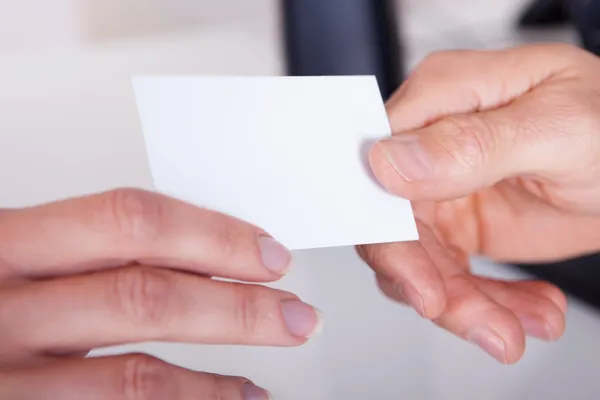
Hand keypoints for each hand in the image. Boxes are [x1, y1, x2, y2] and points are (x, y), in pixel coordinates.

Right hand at [0, 188, 320, 398]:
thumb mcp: (18, 258)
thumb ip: (88, 252)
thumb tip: (200, 247)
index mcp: (6, 244)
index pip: (126, 221)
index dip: (210, 235)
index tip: (268, 252)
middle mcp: (0, 310)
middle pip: (143, 298)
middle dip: (237, 307)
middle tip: (299, 312)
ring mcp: (6, 378)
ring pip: (136, 375)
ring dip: (224, 368)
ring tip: (276, 358)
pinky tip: (231, 397)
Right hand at [359, 43, 599, 363]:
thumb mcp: (559, 128)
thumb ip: (473, 144)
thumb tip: (390, 162)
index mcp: (443, 98)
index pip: (379, 163)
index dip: (385, 226)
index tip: (414, 278)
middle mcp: (431, 144)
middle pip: (392, 224)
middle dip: (425, 280)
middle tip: (459, 314)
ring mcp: (443, 188)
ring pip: (418, 262)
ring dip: (462, 305)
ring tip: (509, 328)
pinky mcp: (461, 226)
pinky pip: (450, 277)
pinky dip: (487, 305)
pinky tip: (529, 310)